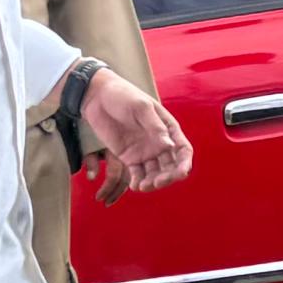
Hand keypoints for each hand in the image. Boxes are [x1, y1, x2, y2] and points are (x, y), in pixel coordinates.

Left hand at [81, 68, 189, 195]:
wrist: (98, 96)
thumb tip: (170, 146)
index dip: (184, 164)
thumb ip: (155, 127)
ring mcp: (145, 152)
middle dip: (167, 177)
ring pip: (155, 173)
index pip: (183, 150)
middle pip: (171, 166)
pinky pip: (137, 174)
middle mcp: (159, 143)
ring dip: (152, 183)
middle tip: (157, 183)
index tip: (180, 174)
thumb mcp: (141, 107)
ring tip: (143, 187)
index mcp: (168, 129)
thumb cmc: (123, 95)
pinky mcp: (129, 157)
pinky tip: (135, 186)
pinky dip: (138, 182)